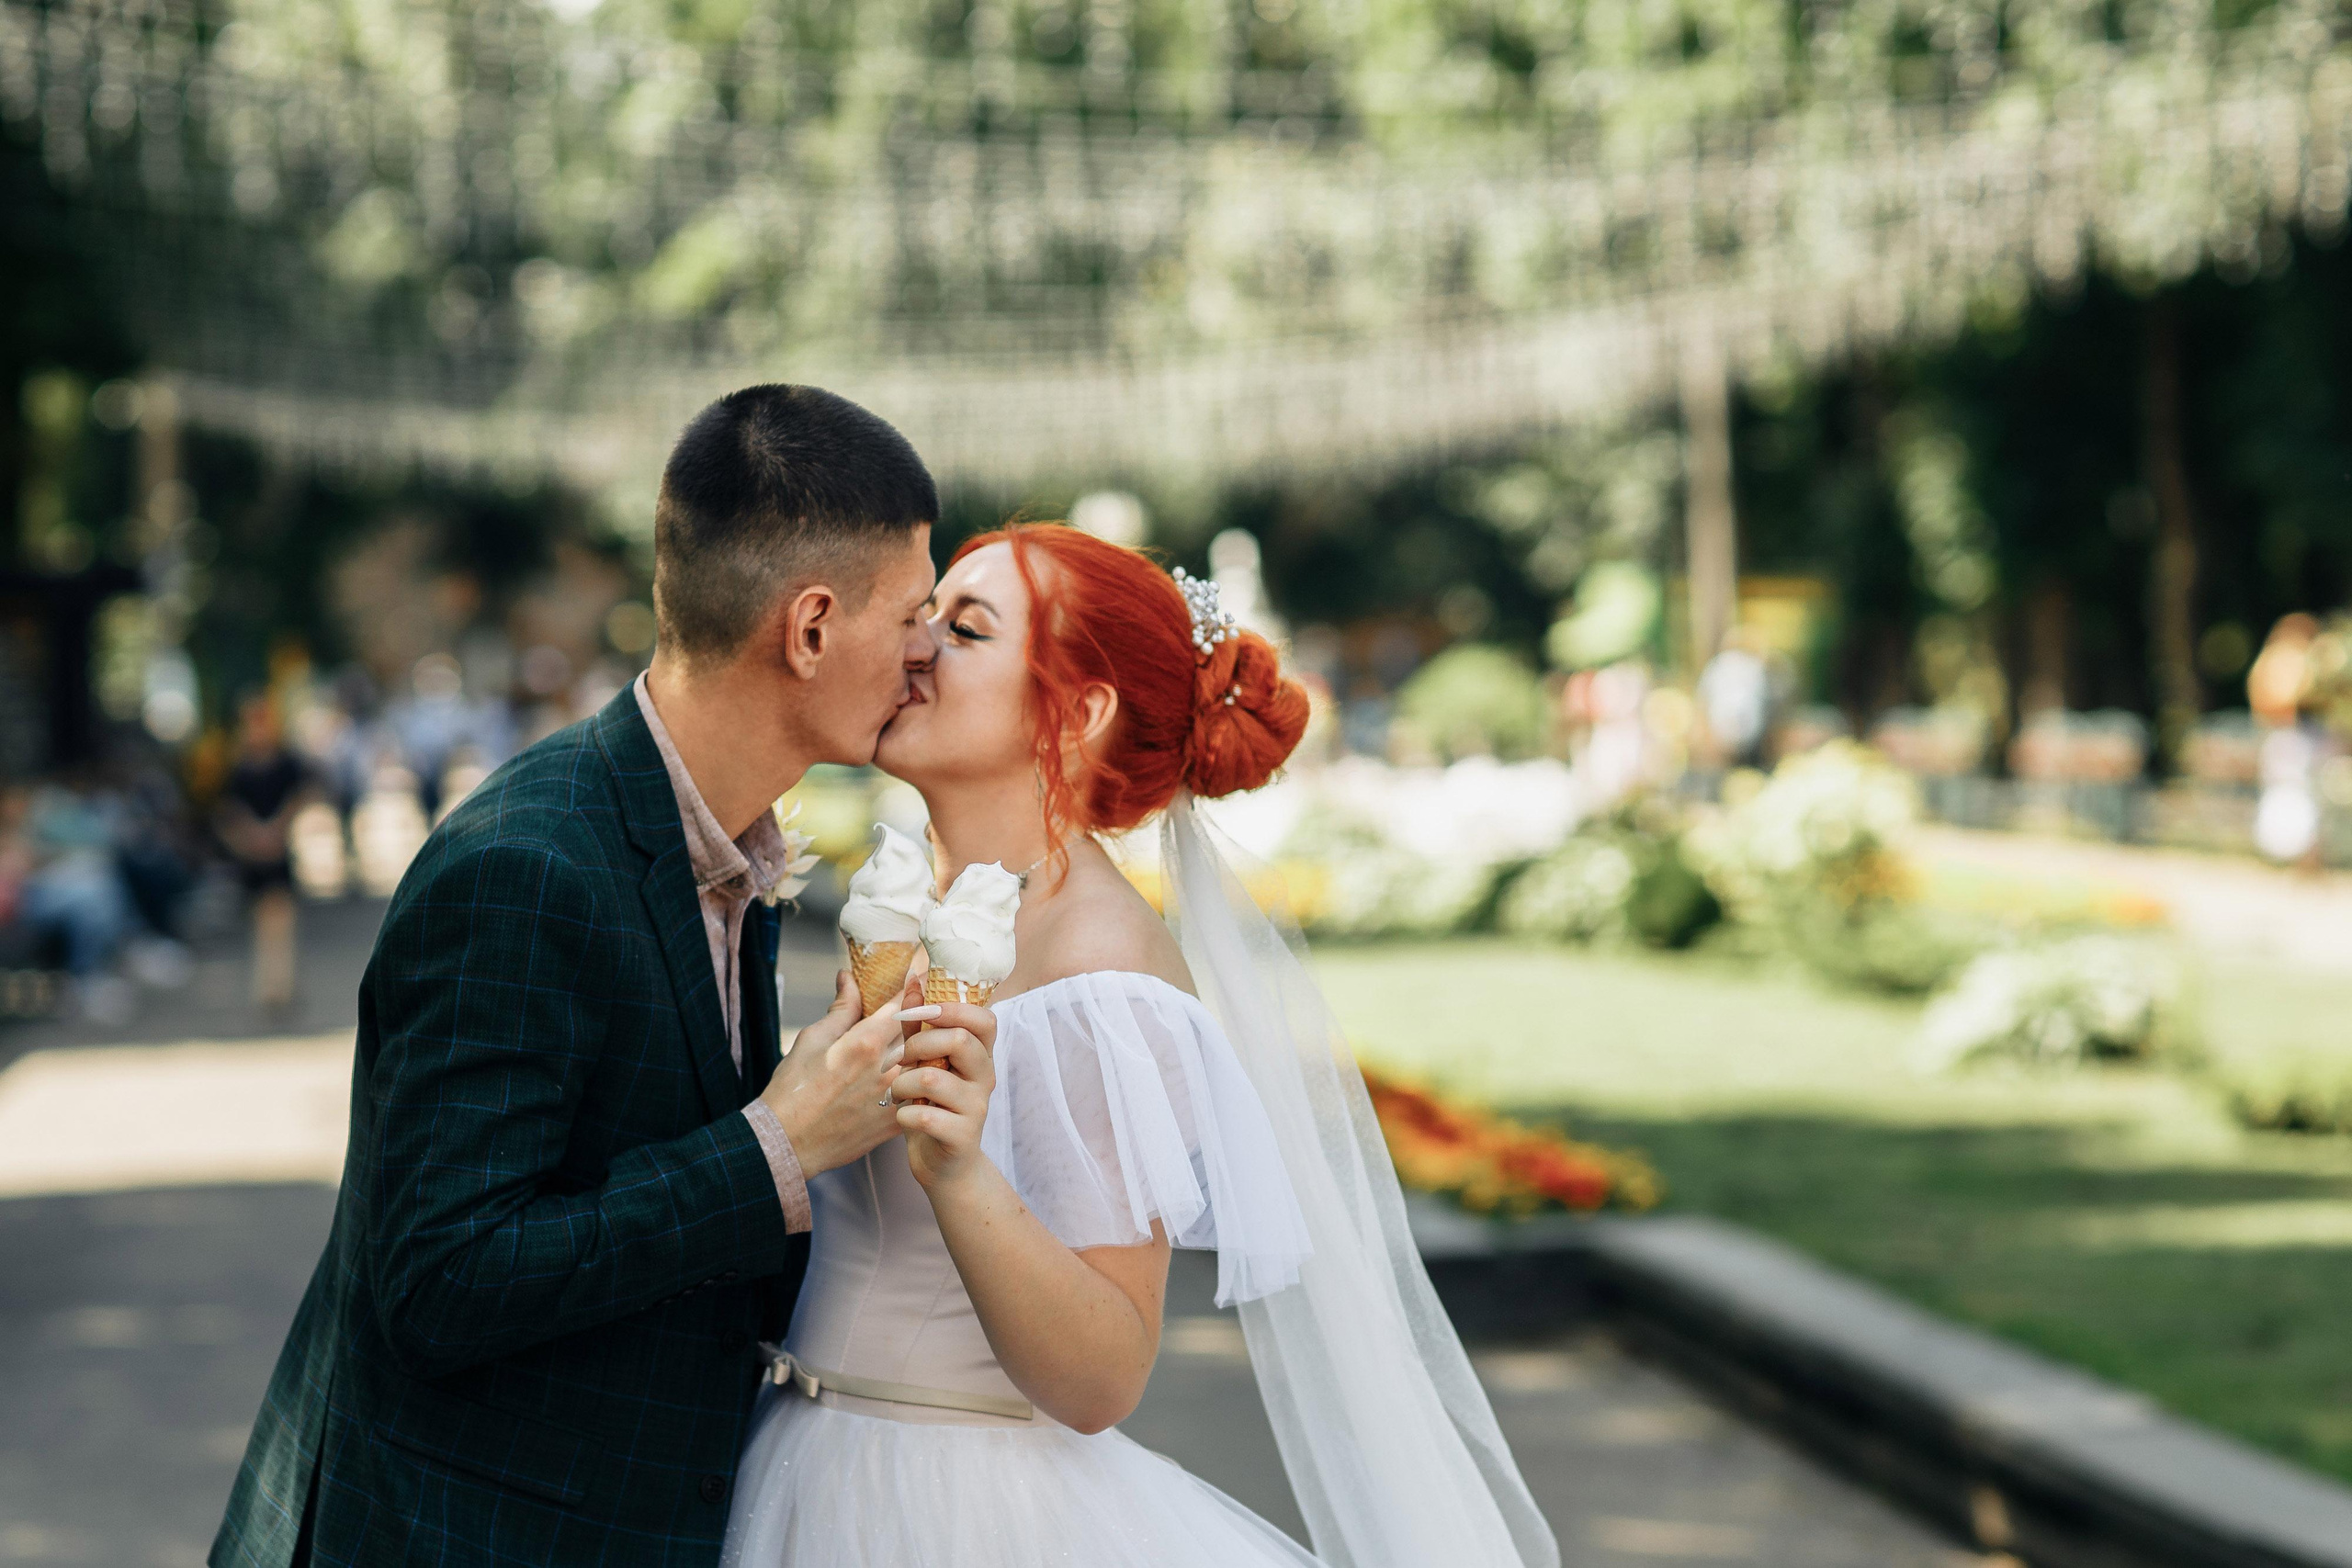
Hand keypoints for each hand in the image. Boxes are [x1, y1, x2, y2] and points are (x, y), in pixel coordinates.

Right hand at [759, 970, 915, 1177]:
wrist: (787, 1143)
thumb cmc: (793, 1090)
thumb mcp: (812, 1040)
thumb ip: (841, 1009)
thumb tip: (849, 979)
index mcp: (866, 1041)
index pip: (904, 1002)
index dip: (917, 982)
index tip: (925, 971)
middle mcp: (887, 1067)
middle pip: (923, 1030)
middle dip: (926, 1014)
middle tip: (929, 1001)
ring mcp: (895, 1096)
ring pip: (927, 1061)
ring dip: (927, 1047)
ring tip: (926, 1038)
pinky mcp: (896, 1120)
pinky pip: (920, 1092)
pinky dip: (921, 1078)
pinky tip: (917, 1073)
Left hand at [892, 1001, 996, 1190]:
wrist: (943, 1166)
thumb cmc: (932, 1107)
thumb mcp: (926, 1064)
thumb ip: (920, 1026)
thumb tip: (913, 980)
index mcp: (979, 1055)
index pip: (984, 1018)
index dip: (951, 1009)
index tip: (920, 1013)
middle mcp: (985, 1077)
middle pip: (959, 1040)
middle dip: (918, 1046)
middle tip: (901, 1061)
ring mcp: (976, 1108)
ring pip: (932, 1079)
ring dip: (902, 1083)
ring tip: (897, 1093)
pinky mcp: (962, 1136)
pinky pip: (923, 1116)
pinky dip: (903, 1115)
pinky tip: (904, 1118)